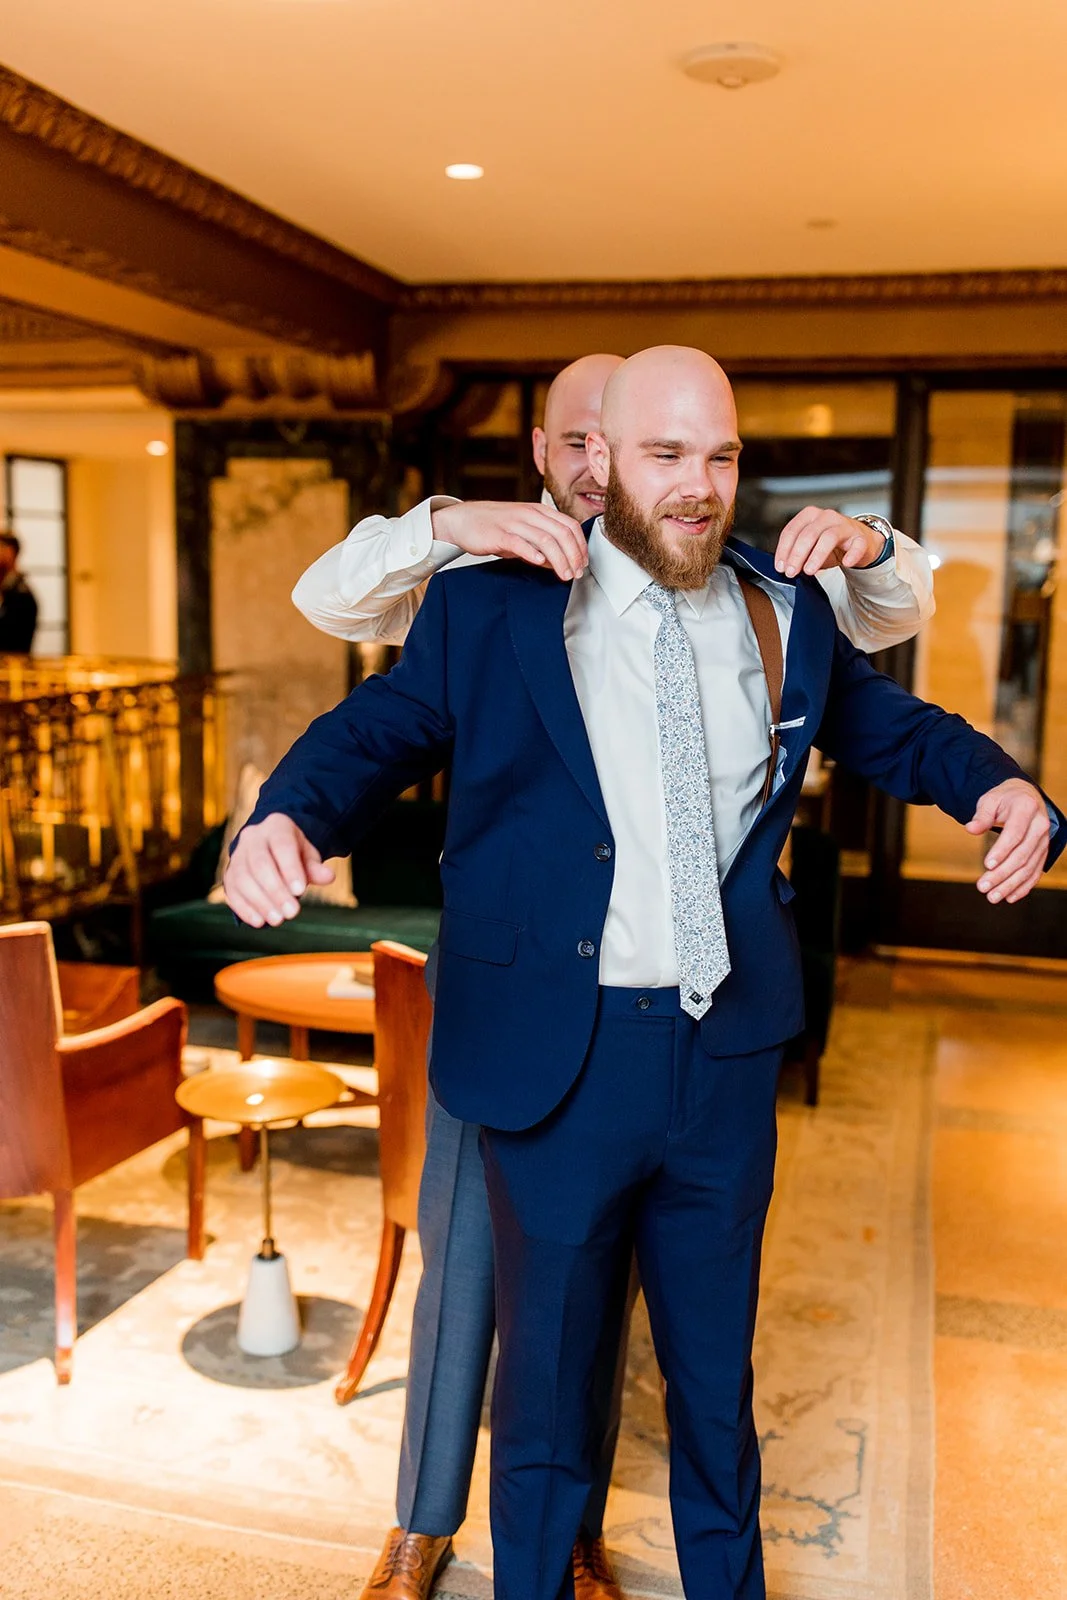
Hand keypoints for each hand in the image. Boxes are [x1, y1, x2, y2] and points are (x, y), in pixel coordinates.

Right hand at [223, 814, 334, 927]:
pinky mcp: (229, 875)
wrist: (270, 847)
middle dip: (275, 890)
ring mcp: (237, 856)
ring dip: (260, 902)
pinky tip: (259, 921)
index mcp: (276, 826)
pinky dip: (244, 908)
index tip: (300, 891)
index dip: (290, 869)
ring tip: (278, 920)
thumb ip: (315, 867)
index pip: (281, 846)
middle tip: (291, 912)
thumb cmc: (294, 853)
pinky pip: (231, 891)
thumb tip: (328, 877)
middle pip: (259, 864)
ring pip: (243, 878)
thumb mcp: (308, 855)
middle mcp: (252, 838)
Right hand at [432, 501, 587, 580]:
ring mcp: (514, 523)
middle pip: (562, 533)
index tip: (583, 563)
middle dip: (574, 556)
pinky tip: (540, 563)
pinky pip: (520, 543)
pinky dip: (533, 553)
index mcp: (539, 511)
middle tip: (576, 573)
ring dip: (559, 559)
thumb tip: (559, 563)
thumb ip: (542, 546)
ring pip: (545, 539)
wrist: (463, 520)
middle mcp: (529, 514)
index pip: (570, 525)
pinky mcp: (499, 534)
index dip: (580, 546)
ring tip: (564, 574)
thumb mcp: (523, 532)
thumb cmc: (494, 526)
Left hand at [775, 507, 885, 576]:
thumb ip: (797, 554)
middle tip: (791, 572)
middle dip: (797, 555)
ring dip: (817, 555)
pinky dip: (852, 555)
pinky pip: (857, 545)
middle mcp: (826, 517)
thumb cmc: (831, 544)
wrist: (859, 542)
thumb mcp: (810, 546)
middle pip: (808, 534)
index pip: (792, 530)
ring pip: (829, 537)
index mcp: (810, 516)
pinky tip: (846, 563)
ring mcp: (845, 526)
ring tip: (809, 570)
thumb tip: (785, 567)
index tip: (780, 567)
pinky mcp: (860, 538)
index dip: (784, 550)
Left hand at [966, 778, 1050, 902]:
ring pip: (1029, 867)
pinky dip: (1023, 886)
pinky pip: (1036, 872)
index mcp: (1026, 808)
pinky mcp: (1043, 852)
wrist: (1025, 797)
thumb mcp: (990, 800)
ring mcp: (1044, 841)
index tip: (987, 865)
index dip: (1001, 851)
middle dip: (1002, 873)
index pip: (1015, 834)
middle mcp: (1040, 826)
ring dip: (1011, 884)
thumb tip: (970, 828)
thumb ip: (981, 815)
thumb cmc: (1004, 799)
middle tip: (982, 887)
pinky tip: (1010, 897)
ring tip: (992, 896)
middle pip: (1022, 855)